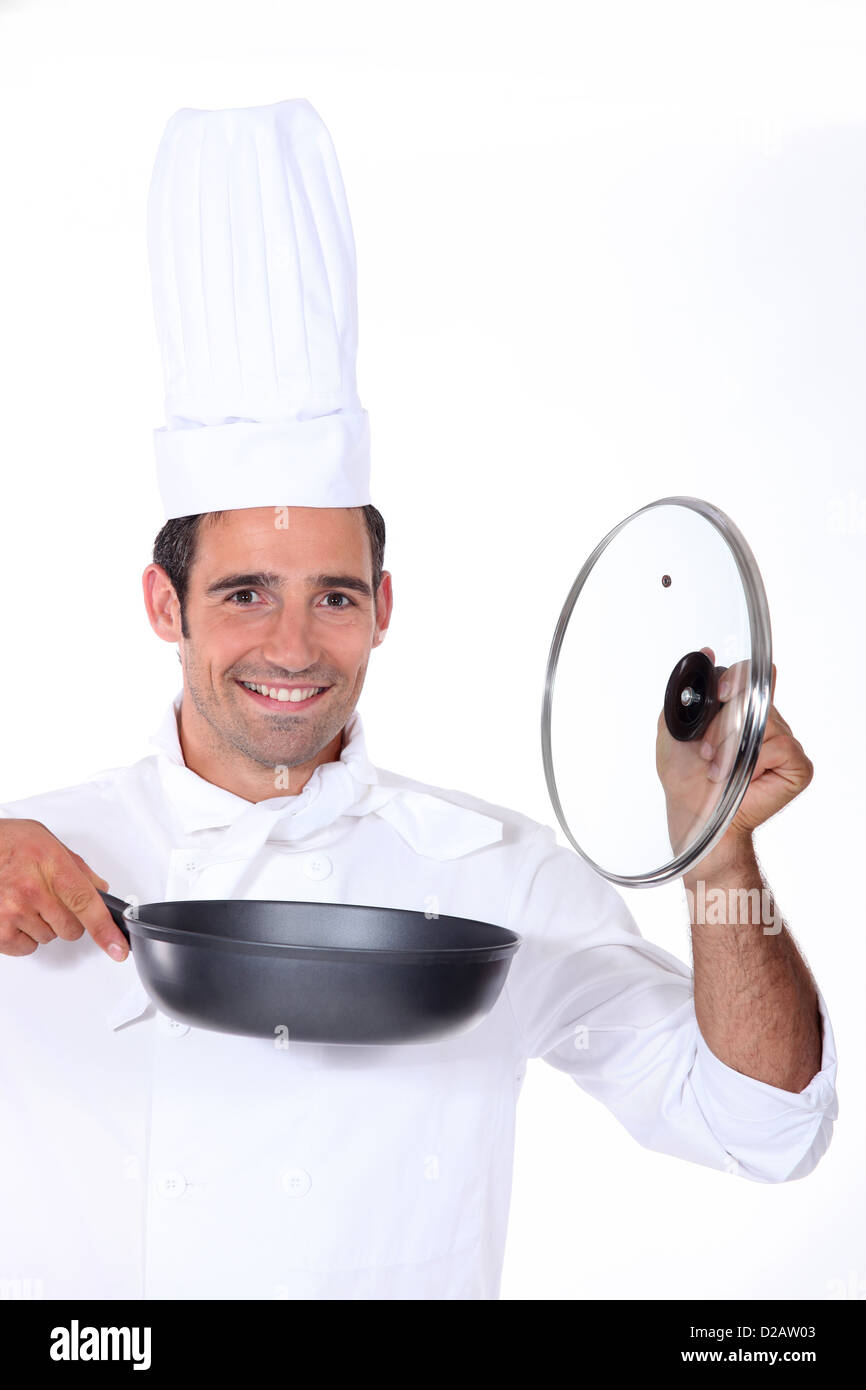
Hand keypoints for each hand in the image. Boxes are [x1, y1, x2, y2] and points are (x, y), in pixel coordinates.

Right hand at [0, 819, 127, 959]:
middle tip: (49, 898)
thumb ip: (77, 867)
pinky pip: (26, 947)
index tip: (118, 949)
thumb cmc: (6, 842)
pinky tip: (14, 914)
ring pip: (49, 937)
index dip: (105, 929)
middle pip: (72, 928)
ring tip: (25, 900)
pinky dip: (24, 936)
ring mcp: (13, 912)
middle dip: (67, 918)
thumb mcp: (47, 842)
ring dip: (43, 925)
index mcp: (50, 865)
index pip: (86, 902)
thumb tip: (99, 889)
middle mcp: (31, 890)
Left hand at [656, 650, 812, 858]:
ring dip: (733, 747)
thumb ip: (686, 693)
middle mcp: (767, 722)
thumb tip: (705, 652)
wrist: (695, 814)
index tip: (722, 693)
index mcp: (742, 710)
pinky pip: (781, 746)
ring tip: (718, 769)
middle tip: (706, 750)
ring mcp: (785, 742)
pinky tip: (741, 778)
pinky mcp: (798, 765)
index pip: (752, 675)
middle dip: (723, 724)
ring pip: (765, 723)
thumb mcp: (674, 727)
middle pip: (755, 699)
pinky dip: (755, 761)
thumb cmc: (685, 777)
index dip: (739, 678)